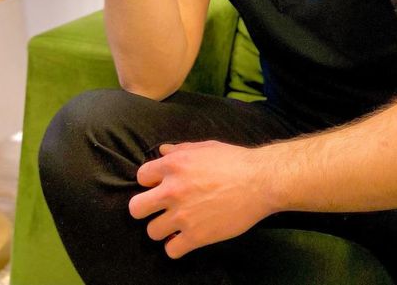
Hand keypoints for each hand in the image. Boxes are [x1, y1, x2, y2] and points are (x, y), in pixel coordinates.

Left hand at [128, 140, 272, 258]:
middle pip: (136, 208)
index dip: (150, 182)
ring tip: (175, 224)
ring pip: (151, 231)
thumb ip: (180, 149)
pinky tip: (185, 239)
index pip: (141, 177)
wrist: (260, 182)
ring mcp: (183, 215)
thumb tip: (161, 151)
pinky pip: (171, 250)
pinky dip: (176, 247)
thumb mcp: (205, 147)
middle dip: (144, 208)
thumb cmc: (234, 160)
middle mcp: (173, 190)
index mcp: (174, 165)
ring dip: (162, 228)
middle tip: (158, 209)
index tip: (159, 186)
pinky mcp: (196, 236)